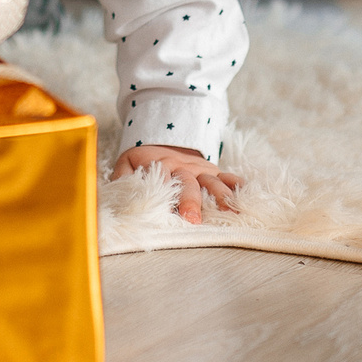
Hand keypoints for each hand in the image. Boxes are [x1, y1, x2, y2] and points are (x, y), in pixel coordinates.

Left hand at [112, 144, 242, 224]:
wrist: (166, 141)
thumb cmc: (144, 162)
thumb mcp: (127, 163)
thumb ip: (122, 179)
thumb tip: (116, 197)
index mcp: (158, 165)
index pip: (160, 180)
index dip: (161, 195)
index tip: (163, 213)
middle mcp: (181, 167)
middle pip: (187, 183)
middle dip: (190, 201)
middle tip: (192, 220)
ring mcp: (200, 169)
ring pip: (212, 181)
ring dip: (220, 196)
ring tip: (230, 212)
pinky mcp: (213, 172)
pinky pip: (228, 177)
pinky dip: (238, 186)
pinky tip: (246, 197)